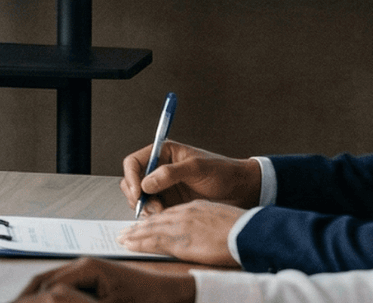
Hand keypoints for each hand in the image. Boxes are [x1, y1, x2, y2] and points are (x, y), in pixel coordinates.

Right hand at [16, 258, 196, 302]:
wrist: (176, 294)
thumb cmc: (152, 300)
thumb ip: (77, 302)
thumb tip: (53, 299)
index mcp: (86, 268)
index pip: (50, 289)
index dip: (35, 301)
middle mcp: (83, 265)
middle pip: (43, 283)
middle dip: (28, 297)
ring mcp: (86, 271)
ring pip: (49, 283)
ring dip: (35, 296)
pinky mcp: (92, 278)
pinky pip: (63, 286)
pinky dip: (50, 296)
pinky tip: (46, 301)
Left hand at [115, 201, 244, 266]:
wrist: (248, 231)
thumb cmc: (241, 226)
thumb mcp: (218, 215)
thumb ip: (205, 218)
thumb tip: (200, 227)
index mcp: (193, 208)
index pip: (168, 212)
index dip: (154, 218)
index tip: (146, 223)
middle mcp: (183, 215)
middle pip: (155, 219)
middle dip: (139, 226)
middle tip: (126, 231)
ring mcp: (181, 227)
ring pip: (150, 229)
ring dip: (134, 234)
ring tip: (123, 238)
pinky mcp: (181, 241)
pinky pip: (154, 241)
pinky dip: (140, 242)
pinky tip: (131, 244)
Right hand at [120, 140, 260, 213]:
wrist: (242, 191)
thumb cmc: (224, 173)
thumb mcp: (197, 168)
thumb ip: (170, 174)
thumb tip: (145, 184)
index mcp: (163, 154)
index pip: (134, 162)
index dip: (130, 177)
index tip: (137, 192)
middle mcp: (159, 170)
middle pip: (132, 182)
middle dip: (136, 196)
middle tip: (151, 207)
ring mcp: (163, 188)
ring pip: (139, 198)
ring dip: (145, 207)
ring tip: (161, 213)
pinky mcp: (170, 203)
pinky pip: (152, 210)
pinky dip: (153, 215)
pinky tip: (166, 217)